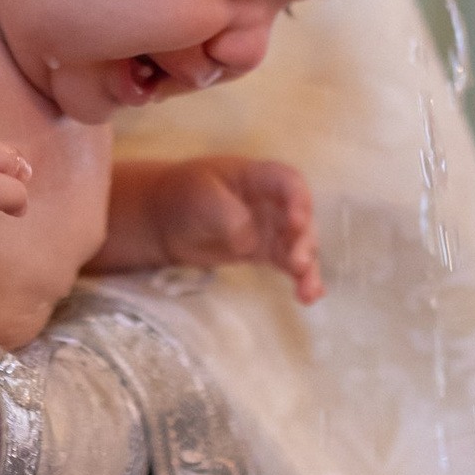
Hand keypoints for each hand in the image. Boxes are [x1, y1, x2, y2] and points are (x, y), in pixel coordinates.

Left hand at [151, 158, 322, 304]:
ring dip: (307, 268)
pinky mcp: (262, 251)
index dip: (299, 201)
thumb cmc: (184, 194)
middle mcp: (272, 202)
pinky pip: (287, 264)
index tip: (296, 224)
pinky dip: (300, 279)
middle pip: (300, 219)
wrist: (165, 217)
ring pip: (299, 246)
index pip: (290, 183)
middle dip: (304, 242)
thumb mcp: (202, 196)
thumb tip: (249, 244)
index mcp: (258, 177)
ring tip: (308, 293)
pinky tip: (310, 296)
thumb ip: (228, 216)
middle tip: (297, 264)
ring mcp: (269, 227)